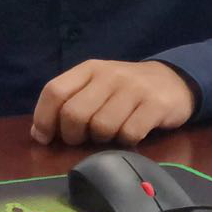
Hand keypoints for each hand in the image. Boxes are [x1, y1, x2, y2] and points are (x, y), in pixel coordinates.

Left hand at [31, 60, 195, 145]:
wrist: (172, 81)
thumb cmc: (125, 90)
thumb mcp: (96, 87)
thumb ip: (68, 103)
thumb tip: (38, 133)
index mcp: (89, 69)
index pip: (54, 91)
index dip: (44, 118)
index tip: (45, 138)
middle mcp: (109, 75)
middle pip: (74, 114)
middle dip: (73, 136)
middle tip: (84, 138)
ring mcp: (133, 88)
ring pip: (101, 127)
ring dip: (102, 139)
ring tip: (111, 133)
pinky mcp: (154, 104)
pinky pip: (128, 134)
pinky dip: (125, 142)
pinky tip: (130, 134)